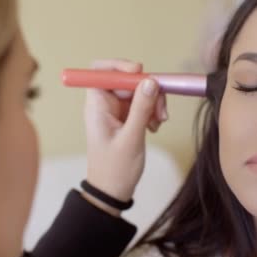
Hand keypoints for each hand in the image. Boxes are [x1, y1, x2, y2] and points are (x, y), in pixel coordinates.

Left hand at [84, 59, 167, 201]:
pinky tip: (155, 127)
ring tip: (159, 122)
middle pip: (127, 80)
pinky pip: (141, 104)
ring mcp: (115, 111)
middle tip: (160, 110)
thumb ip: (141, 108)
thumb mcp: (131, 138)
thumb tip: (151, 81)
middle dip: (147, 90)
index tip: (140, 72)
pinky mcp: (125, 118)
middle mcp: (104, 104)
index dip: (120, 65)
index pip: (100, 70)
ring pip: (138, 92)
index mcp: (96, 105)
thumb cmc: (115, 169)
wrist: (112, 191)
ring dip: (153, 103)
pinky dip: (151, 111)